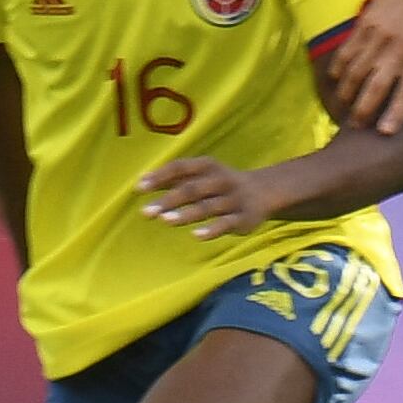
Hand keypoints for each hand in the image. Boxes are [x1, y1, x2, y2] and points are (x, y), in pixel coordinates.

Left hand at [140, 158, 278, 240]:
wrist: (263, 192)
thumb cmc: (219, 184)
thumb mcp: (201, 175)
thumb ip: (173, 178)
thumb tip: (140, 182)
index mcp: (208, 166)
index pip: (181, 167)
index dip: (160, 176)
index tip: (139, 188)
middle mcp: (222, 180)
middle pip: (193, 189)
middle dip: (169, 199)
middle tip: (146, 212)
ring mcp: (234, 199)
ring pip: (208, 206)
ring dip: (186, 213)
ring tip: (165, 221)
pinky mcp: (244, 218)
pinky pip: (227, 223)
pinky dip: (213, 229)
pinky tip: (197, 235)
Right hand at [329, 0, 402, 133]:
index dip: (395, 115)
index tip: (384, 133)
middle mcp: (400, 51)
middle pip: (376, 87)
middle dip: (363, 110)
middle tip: (354, 126)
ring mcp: (380, 38)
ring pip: (355, 72)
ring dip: (347, 93)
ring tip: (342, 108)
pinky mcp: (364, 26)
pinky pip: (346, 53)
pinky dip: (338, 70)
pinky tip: (335, 82)